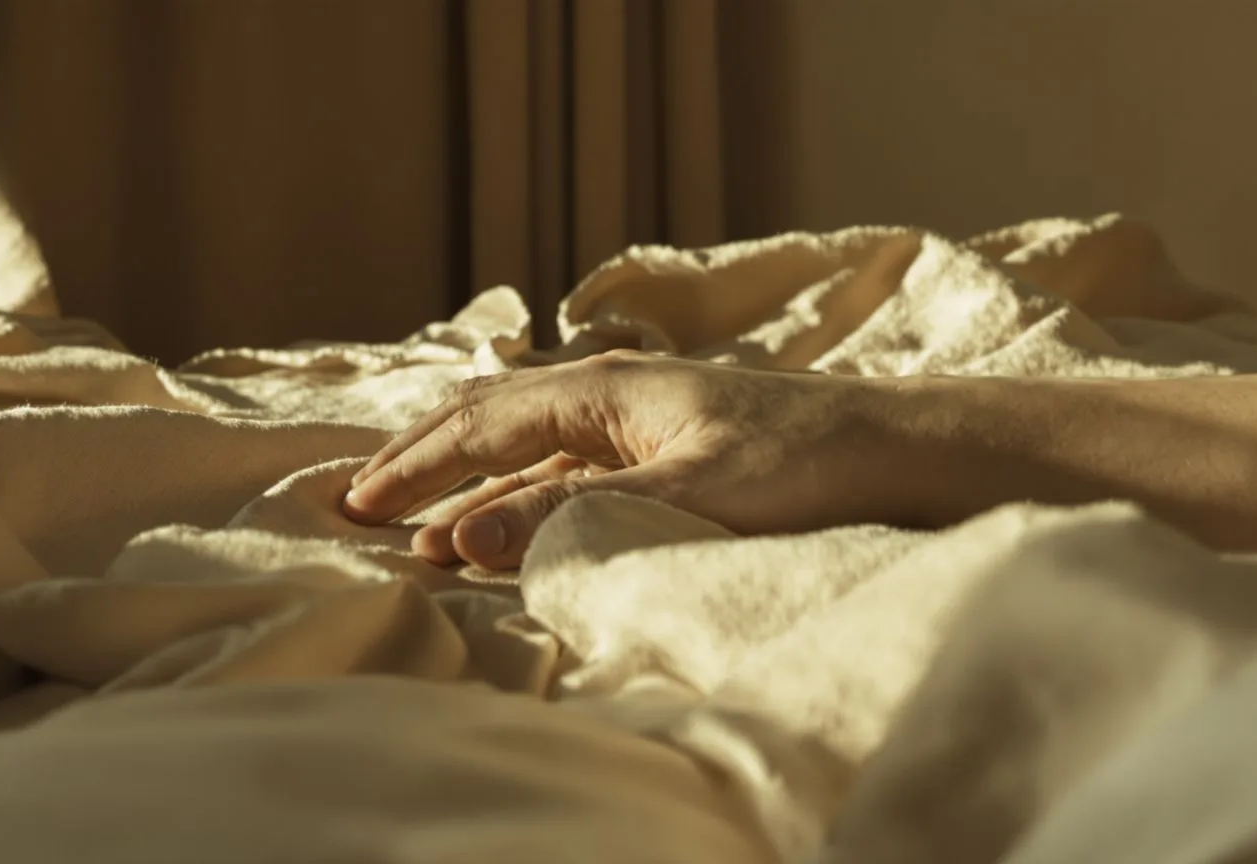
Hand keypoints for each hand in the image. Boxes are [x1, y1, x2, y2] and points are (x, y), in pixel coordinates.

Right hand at [342, 350, 896, 568]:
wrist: (898, 449)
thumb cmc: (804, 463)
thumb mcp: (688, 493)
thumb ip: (574, 514)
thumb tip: (466, 539)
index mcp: (605, 389)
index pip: (484, 427)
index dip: (417, 467)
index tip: (358, 505)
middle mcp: (610, 395)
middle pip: (490, 422)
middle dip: (423, 461)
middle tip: (361, 501)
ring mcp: (635, 422)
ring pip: (523, 449)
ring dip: (467, 485)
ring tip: (415, 522)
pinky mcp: (661, 452)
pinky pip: (564, 472)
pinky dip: (518, 497)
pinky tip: (503, 525)